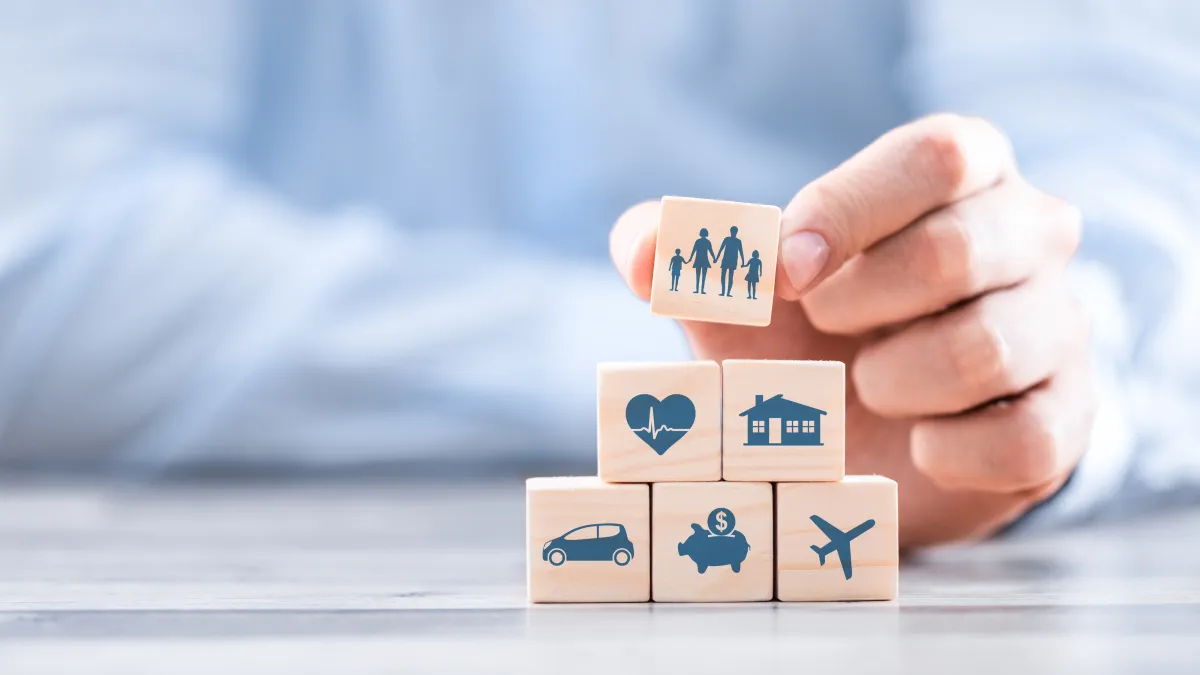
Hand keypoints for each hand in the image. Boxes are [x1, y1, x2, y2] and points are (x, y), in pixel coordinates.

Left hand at [610, 114, 1094, 547]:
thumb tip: (645, 253)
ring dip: (895, 382)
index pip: (937, 156)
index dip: (849, 212)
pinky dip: (945, 452)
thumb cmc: (806, 339)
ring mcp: (1059, 327)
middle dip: (859, 304)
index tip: (785, 274)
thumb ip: (685, 257)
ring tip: (869, 388)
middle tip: (826, 334)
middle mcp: (1030, 235)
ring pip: (988, 347)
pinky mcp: (1069, 419)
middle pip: (960, 247)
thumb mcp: (740, 293)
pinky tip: (916, 445)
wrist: (861, 438)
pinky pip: (1021, 438)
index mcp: (960, 174)